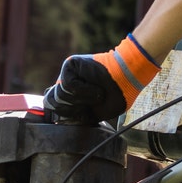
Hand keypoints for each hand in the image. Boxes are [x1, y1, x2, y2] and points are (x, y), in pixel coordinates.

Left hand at [42, 36, 159, 124]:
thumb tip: (57, 117)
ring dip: (82, 99)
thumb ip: (77, 116)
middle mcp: (66, 84)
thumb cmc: (116, 96)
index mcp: (71, 95)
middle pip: (53, 103)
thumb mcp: (94, 114)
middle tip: (90, 104)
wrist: (128, 80)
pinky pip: (68, 84)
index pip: (53, 106)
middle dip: (73, 108)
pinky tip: (95, 87)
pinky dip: (84, 90)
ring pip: (61, 95)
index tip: (76, 116)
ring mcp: (67, 74)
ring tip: (97, 94)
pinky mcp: (71, 65)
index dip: (62, 114)